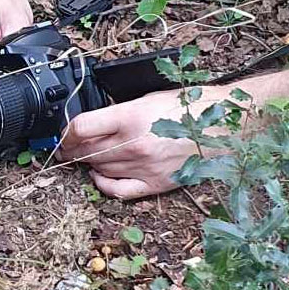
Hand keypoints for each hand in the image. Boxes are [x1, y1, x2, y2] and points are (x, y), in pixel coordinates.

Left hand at [57, 87, 228, 199]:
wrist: (224, 124)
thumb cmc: (190, 106)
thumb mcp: (147, 99)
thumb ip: (117, 113)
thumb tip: (91, 125)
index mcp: (131, 117)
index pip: (81, 128)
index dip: (66, 133)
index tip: (64, 134)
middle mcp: (135, 144)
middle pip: (86, 152)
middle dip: (72, 150)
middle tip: (67, 147)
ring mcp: (144, 166)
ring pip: (99, 169)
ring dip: (88, 164)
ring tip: (86, 157)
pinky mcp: (155, 183)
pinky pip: (118, 191)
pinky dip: (103, 184)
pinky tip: (99, 176)